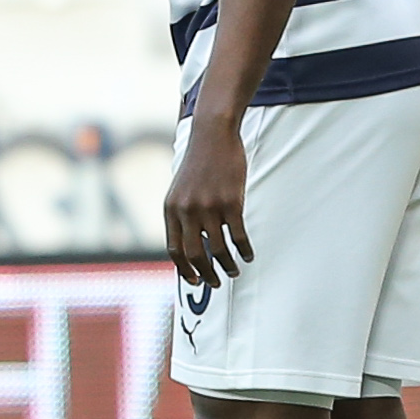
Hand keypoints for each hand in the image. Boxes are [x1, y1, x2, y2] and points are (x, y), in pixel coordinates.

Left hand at [164, 112, 251, 289]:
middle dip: (206, 274)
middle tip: (216, 283)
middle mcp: (187, 210)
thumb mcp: (180, 190)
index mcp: (171, 209)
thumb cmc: (198, 164)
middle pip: (195, 254)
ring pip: (218, 248)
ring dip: (227, 265)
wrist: (212, 135)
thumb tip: (190, 245)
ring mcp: (209, 206)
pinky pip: (238, 235)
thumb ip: (181, 215)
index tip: (194, 281)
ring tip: (234, 271)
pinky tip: (248, 255)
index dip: (184, 270)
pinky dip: (244, 249)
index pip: (175, 250)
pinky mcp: (231, 201)